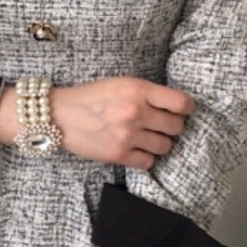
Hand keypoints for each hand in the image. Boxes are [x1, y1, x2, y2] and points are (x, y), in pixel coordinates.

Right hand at [51, 78, 193, 170]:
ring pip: (165, 147)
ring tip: (147, 138)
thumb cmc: (90, 97)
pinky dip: (146, 158)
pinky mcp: (118, 154)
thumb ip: (146, 93)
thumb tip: (175, 107)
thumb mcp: (120, 83)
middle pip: (176, 127)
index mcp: (138, 90)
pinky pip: (148, 162)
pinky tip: (136, 150)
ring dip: (159, 144)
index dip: (187, 108)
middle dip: (172, 127)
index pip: (180, 102)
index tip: (184, 112)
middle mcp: (135, 112)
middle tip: (161, 126)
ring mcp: (127, 135)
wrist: (59, 115)